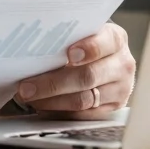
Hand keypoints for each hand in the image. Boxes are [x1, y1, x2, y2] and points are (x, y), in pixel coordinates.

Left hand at [15, 22, 135, 118]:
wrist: (107, 60)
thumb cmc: (87, 43)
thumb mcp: (83, 33)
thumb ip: (67, 38)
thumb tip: (33, 47)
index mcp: (116, 39)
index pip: (105, 43)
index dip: (88, 48)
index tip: (69, 54)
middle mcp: (122, 64)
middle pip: (88, 76)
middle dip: (53, 83)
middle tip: (27, 86)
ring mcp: (120, 89)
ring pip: (83, 99)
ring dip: (52, 100)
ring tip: (30, 97)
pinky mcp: (112, 108)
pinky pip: (83, 115)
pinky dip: (59, 111)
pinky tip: (42, 105)